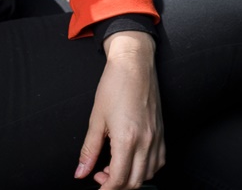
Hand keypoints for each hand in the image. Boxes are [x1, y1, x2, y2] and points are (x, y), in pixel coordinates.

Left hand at [75, 31, 163, 188]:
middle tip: (100, 175)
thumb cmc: (115, 85)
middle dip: (117, 186)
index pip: (118, 180)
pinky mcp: (161, 132)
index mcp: (127, 139)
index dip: (105, 189)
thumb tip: (80, 172)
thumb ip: (88, 150)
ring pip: (148, 174)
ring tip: (114, 167)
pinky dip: (146, 168)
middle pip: (135, 182)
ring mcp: (156, 138)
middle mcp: (145, 142)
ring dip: (131, 178)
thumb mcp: (96, 119)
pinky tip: (133, 160)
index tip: (96, 186)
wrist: (134, 64)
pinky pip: (158, 161)